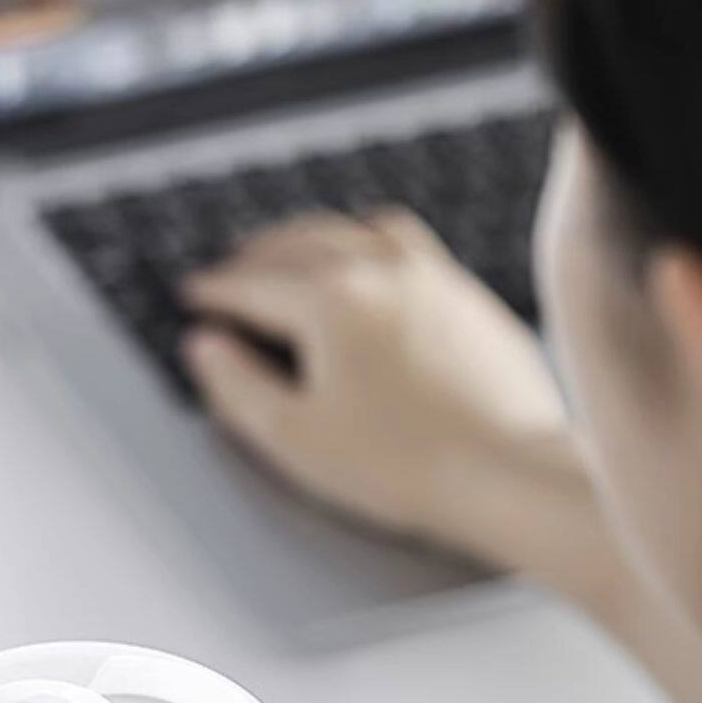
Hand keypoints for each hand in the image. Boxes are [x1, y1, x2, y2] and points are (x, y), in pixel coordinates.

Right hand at [182, 209, 569, 556]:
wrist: (508, 473)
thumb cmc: (401, 464)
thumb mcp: (293, 436)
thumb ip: (236, 386)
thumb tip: (206, 346)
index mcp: (330, 300)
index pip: (253, 285)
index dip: (215, 291)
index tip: (193, 296)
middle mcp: (381, 270)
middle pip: (302, 242)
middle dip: (258, 254)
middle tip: (232, 271)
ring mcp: (434, 277)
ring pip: (360, 229)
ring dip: (317, 235)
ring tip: (297, 252)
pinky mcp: (472, 298)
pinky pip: (412, 247)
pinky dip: (372, 244)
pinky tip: (372, 268)